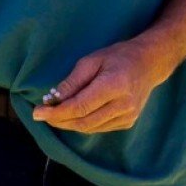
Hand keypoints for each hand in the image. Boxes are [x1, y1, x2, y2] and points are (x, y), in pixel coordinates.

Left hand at [33, 40, 162, 134]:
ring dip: (68, 124)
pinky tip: (71, 116)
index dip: (56, 113)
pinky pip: (98, 128)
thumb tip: (52, 99)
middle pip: (83, 121)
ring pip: (90, 128)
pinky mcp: (128, 122)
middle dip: (58, 120)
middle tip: (41, 114)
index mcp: (114, 86)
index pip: (80, 107)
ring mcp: (128, 116)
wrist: (149, 64)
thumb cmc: (117, 57)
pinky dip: (82, 124)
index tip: (37, 113)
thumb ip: (72, 82)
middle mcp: (124, 105)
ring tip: (53, 115)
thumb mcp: (91, 61)